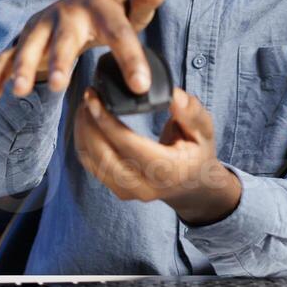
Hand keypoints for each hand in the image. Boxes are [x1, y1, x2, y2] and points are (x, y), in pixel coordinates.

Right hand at [0, 0, 173, 101]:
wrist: (75, 9)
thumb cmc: (111, 14)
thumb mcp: (133, 6)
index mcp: (100, 10)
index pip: (119, 33)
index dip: (129, 58)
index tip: (141, 86)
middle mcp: (67, 15)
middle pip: (64, 39)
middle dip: (59, 60)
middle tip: (60, 84)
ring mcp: (42, 27)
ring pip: (30, 47)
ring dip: (23, 67)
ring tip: (19, 92)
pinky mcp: (24, 40)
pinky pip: (6, 56)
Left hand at [74, 86, 241, 225]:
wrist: (193, 184)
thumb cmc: (197, 151)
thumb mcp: (204, 129)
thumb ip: (190, 112)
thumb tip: (172, 95)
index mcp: (167, 170)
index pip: (128, 145)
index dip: (106, 120)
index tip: (94, 98)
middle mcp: (145, 186)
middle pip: (103, 155)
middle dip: (89, 123)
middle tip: (88, 95)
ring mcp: (129, 192)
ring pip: (92, 161)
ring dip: (83, 131)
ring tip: (85, 105)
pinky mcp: (117, 189)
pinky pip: (91, 166)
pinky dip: (83, 142)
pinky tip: (85, 122)